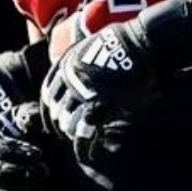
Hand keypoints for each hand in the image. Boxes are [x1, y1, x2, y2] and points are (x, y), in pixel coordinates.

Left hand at [40, 0, 191, 168]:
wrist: (143, 41)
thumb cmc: (124, 44)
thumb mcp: (92, 47)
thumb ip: (80, 66)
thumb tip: (74, 83)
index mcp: (67, 63)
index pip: (48, 93)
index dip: (50, 108)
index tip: (55, 117)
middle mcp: (71, 78)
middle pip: (56, 110)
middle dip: (60, 123)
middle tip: (68, 131)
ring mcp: (85, 91)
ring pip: (68, 121)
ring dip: (72, 132)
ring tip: (80, 138)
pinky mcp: (102, 103)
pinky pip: (85, 129)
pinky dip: (84, 142)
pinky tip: (87, 149)